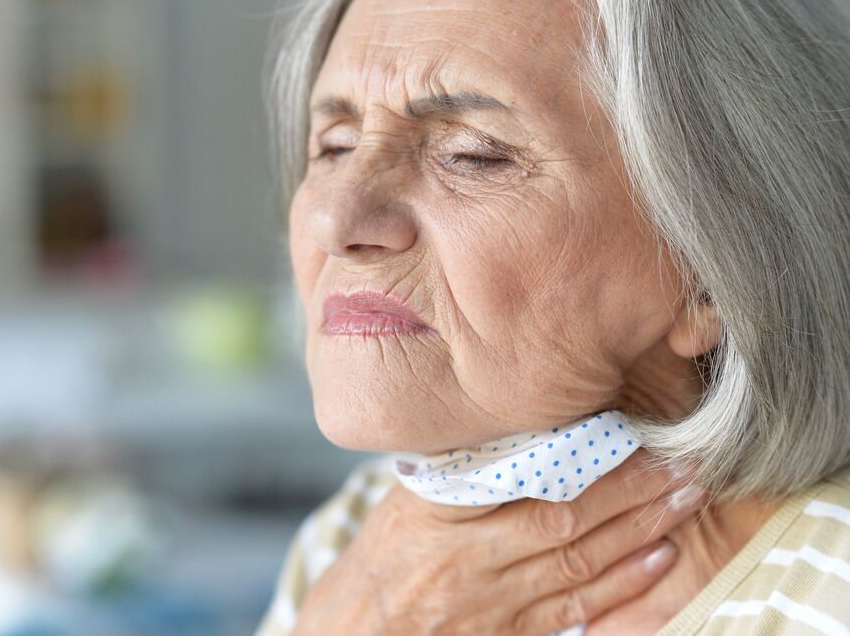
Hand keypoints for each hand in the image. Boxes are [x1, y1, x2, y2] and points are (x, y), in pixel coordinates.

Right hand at [292, 450, 703, 635]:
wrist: (357, 632)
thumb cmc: (382, 558)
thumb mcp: (406, 502)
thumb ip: (462, 472)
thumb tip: (525, 428)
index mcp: (441, 513)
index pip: (522, 478)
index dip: (583, 457)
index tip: (630, 430)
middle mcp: (470, 558)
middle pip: (563, 517)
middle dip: (630, 488)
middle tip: (683, 460)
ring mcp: (493, 602)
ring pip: (578, 562)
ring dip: (639, 529)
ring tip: (685, 498)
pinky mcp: (510, 635)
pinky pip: (574, 609)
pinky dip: (621, 583)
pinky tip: (659, 557)